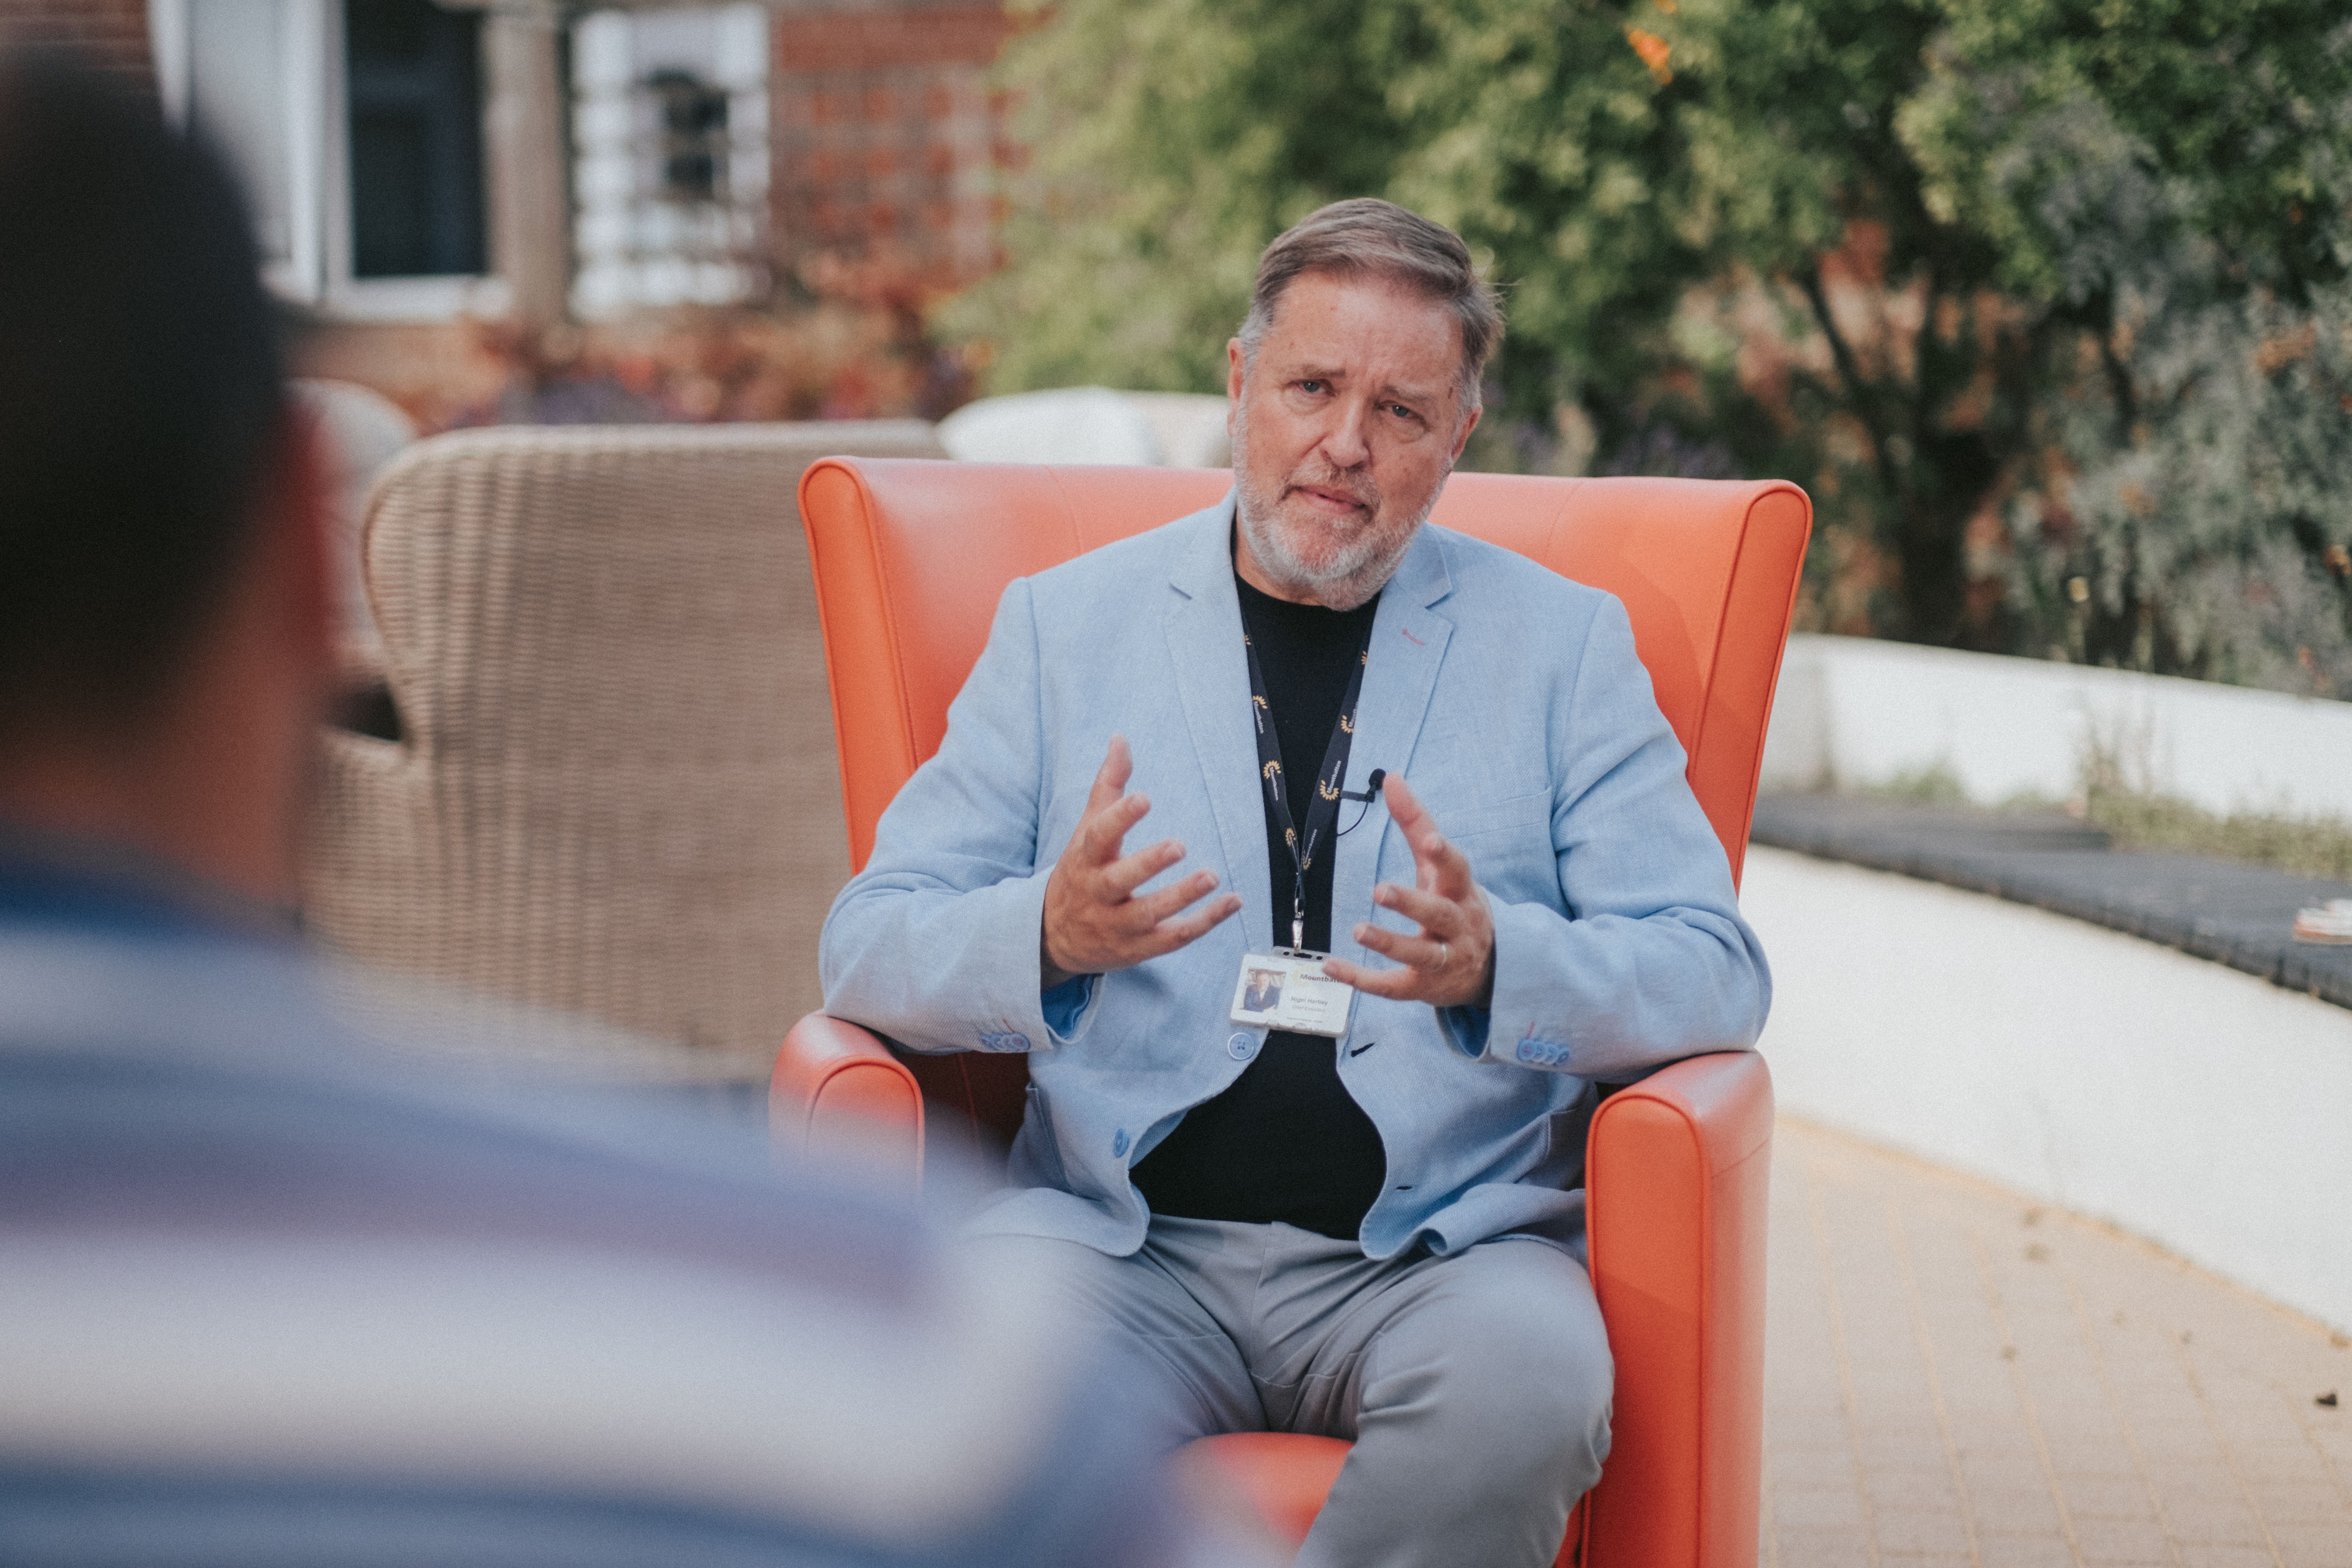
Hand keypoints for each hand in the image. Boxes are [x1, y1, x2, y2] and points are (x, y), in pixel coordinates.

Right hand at [1041, 735, 1242, 987]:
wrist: (1052, 937)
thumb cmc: (1080, 873)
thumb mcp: (1087, 830)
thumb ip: (1108, 786)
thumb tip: (1120, 739)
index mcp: (1085, 858)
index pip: (1098, 836)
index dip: (1120, 818)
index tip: (1144, 798)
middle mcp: (1098, 893)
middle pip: (1120, 880)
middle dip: (1148, 864)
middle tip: (1179, 846)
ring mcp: (1117, 925)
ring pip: (1149, 914)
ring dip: (1181, 897)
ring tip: (1211, 877)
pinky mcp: (1137, 948)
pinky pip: (1173, 938)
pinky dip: (1205, 922)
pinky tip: (1232, 902)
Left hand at [1322, 772, 1495, 1009]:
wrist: (1491, 968)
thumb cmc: (1456, 904)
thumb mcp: (1441, 866)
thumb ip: (1417, 822)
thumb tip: (1392, 777)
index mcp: (1461, 891)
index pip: (1457, 870)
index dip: (1445, 856)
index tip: (1432, 841)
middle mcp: (1456, 926)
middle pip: (1438, 913)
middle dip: (1412, 902)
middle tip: (1381, 889)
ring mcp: (1442, 959)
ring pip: (1419, 953)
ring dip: (1390, 942)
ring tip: (1359, 930)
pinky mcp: (1422, 986)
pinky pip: (1393, 986)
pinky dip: (1362, 979)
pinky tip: (1331, 967)